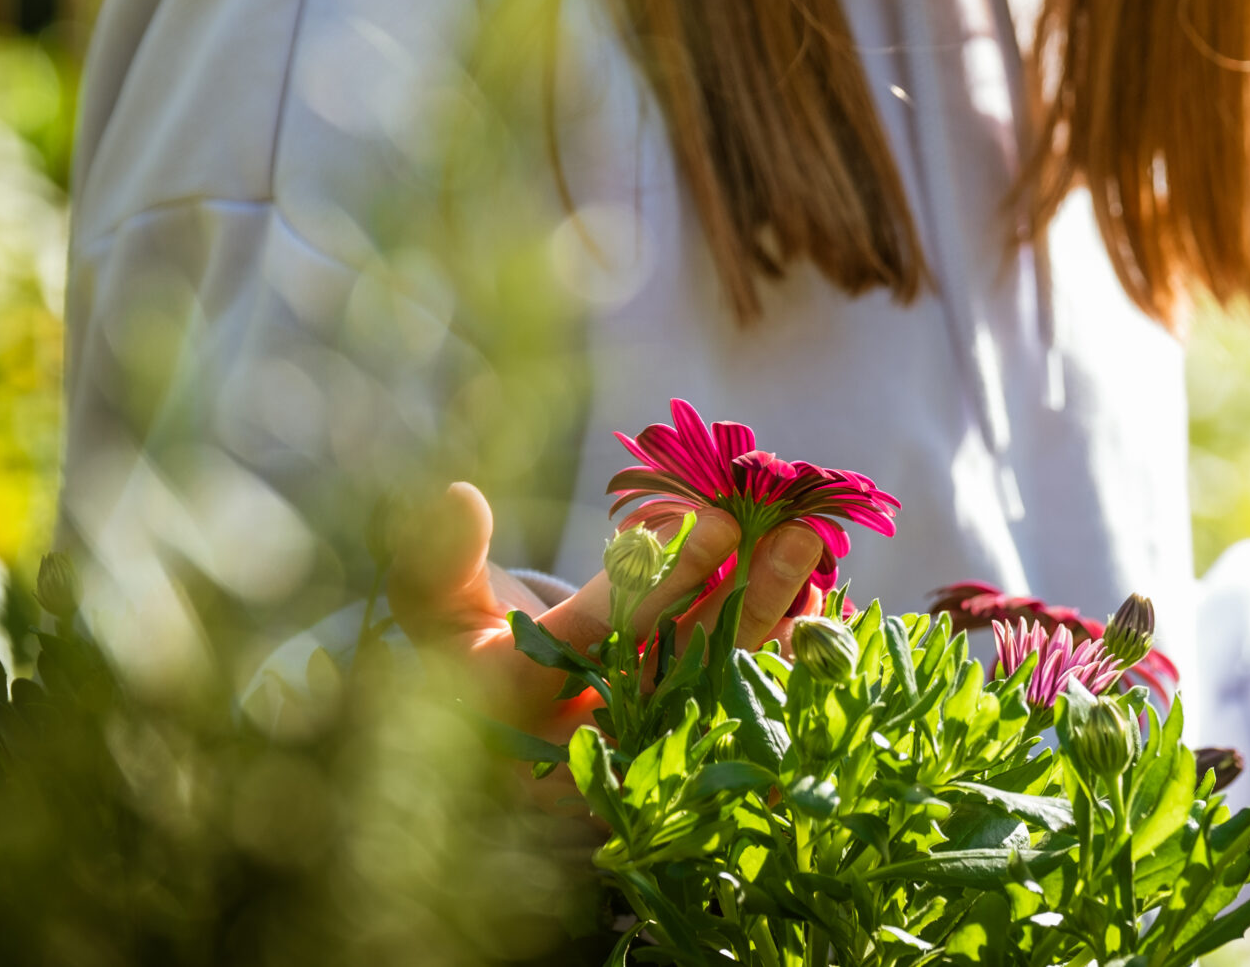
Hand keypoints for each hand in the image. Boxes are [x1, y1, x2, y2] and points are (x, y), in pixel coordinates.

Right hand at [385, 480, 826, 742]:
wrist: (489, 729)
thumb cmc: (460, 650)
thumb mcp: (432, 608)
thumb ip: (437, 559)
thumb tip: (457, 496)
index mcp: (513, 706)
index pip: (596, 639)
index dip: (656, 578)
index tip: (710, 516)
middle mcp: (583, 743)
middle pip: (678, 670)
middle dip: (741, 598)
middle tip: (792, 532)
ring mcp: (639, 753)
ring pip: (719, 686)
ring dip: (773, 618)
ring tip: (812, 550)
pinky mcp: (681, 751)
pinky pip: (741, 705)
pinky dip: (780, 657)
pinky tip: (818, 604)